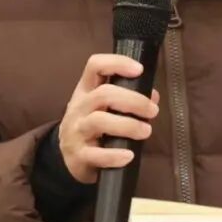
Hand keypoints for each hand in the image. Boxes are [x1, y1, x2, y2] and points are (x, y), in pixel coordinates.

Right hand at [59, 53, 160, 183]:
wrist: (68, 157)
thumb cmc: (92, 126)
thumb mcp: (104, 108)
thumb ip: (129, 99)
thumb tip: (153, 96)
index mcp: (86, 90)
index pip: (95, 66)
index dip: (117, 63)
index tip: (139, 70)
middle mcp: (79, 107)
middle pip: (103, 94)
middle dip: (133, 100)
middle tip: (152, 111)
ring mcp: (76, 131)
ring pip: (99, 121)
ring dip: (128, 125)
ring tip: (146, 131)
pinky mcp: (78, 156)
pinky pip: (96, 154)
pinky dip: (114, 155)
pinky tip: (129, 156)